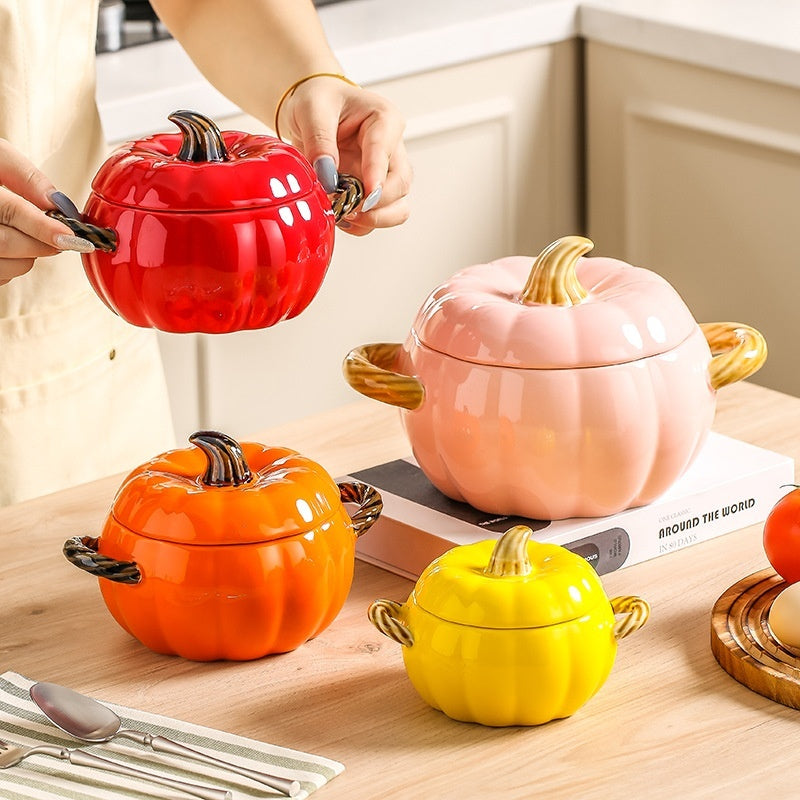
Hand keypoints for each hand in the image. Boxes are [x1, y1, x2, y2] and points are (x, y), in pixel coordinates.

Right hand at [0, 139, 93, 285]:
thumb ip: (25, 177)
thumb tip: (58, 204)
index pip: (10, 211)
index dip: (42, 226)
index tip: (69, 236)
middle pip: (9, 243)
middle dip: (43, 242)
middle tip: (61, 234)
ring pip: (10, 266)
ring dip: (30, 254)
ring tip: (26, 234)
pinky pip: (3, 276)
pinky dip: (16, 264)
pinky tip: (10, 244)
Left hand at [277, 75, 411, 235]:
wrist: (314, 110)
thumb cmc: (320, 100)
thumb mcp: (312, 109)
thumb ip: (319, 141)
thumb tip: (327, 177)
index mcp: (384, 120)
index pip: (385, 152)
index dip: (377, 178)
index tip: (368, 196)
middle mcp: (392, 149)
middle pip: (400, 185)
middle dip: (377, 204)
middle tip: (347, 209)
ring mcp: (385, 173)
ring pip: (398, 205)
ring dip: (374, 218)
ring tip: (345, 216)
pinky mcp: (374, 191)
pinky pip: (378, 215)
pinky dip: (362, 224)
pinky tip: (342, 217)